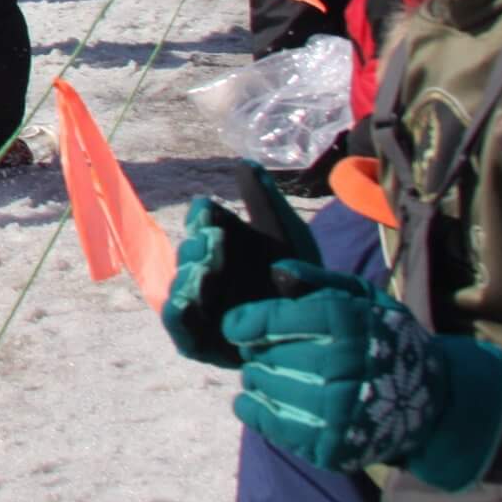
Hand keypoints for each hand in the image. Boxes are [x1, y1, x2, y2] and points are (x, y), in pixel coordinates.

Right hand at [161, 176, 318, 367]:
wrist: (323, 330)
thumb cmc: (302, 279)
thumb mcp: (287, 236)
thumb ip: (263, 201)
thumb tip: (245, 161)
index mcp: (223, 242)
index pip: (202, 222)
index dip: (203, 218)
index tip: (212, 216)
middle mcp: (207, 271)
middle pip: (190, 253)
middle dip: (198, 247)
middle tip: (212, 242)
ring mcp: (201, 306)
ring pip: (181, 288)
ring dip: (188, 276)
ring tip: (203, 271)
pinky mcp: (200, 341)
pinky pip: (180, 327)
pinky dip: (177, 313)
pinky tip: (185, 302)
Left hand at [227, 262, 501, 490]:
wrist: (431, 401)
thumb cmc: (382, 339)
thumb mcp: (362, 298)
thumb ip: (319, 281)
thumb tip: (278, 271)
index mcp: (348, 324)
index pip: (277, 320)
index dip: (247, 322)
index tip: (236, 327)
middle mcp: (345, 368)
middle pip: (267, 355)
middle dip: (257, 352)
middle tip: (266, 353)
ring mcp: (340, 412)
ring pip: (265, 387)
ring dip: (257, 379)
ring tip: (267, 374)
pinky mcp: (333, 446)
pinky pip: (272, 425)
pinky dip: (254, 410)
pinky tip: (255, 399)